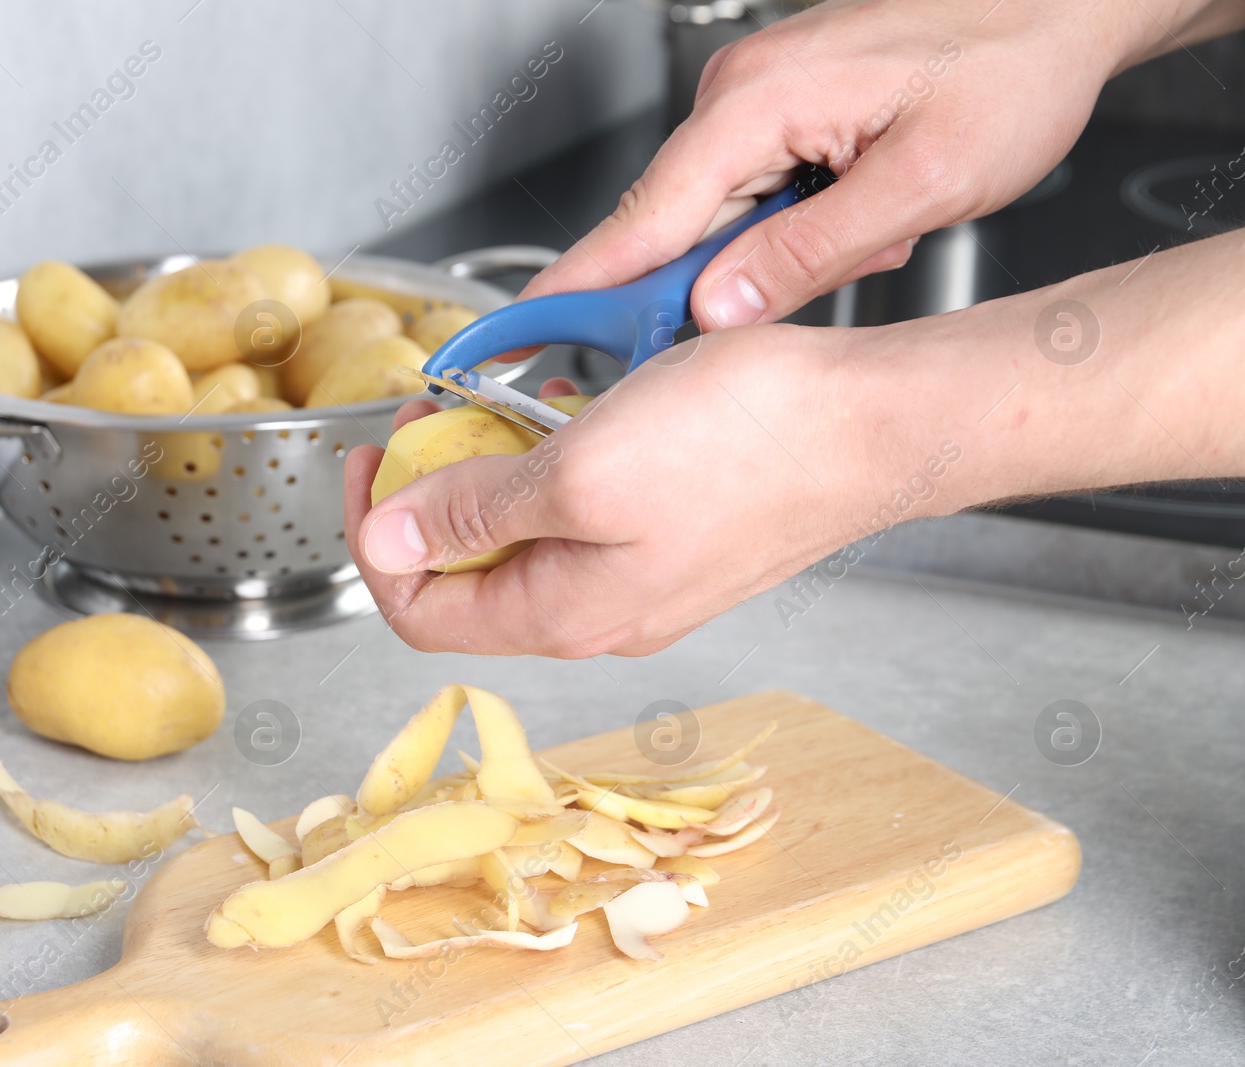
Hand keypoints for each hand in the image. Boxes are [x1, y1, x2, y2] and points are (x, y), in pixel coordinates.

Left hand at [344, 328, 906, 656]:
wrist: (872, 426)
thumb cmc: (746, 445)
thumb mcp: (578, 471)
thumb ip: (473, 513)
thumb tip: (389, 540)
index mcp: (564, 613)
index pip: (421, 613)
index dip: (374, 540)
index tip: (372, 461)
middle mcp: (599, 611)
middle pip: (469, 577)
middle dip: (431, 495)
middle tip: (432, 417)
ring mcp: (642, 578)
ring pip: (527, 539)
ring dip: (494, 472)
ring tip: (498, 404)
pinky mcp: (676, 538)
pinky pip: (584, 516)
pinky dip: (555, 464)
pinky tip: (568, 412)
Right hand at [504, 0, 1235, 337]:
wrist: (1062, 3)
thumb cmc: (1011, 65)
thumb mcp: (920, 181)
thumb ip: (810, 250)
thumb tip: (720, 309)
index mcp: (757, 102)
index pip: (642, 218)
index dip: (582, 290)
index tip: (523, 338)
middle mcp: (740, 95)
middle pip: (667, 224)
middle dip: (701, 289)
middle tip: (736, 340)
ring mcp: (756, 101)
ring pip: (715, 216)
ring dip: (769, 257)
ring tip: (869, 240)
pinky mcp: (780, 112)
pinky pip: (751, 193)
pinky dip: (790, 227)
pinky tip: (861, 223)